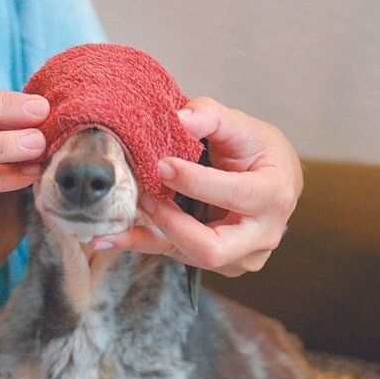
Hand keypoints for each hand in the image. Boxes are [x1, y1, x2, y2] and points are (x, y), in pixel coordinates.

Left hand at [91, 96, 302, 276]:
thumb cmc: (257, 151)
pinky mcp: (217, 263)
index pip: (236, 195)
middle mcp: (262, 234)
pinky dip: (139, 243)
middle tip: (144, 196)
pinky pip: (172, 255)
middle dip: (170, 223)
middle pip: (211, 248)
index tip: (162, 164)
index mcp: (274, 195)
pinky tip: (105, 239)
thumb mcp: (240, 125)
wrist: (272, 179)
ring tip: (111, 222)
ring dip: (150, 234)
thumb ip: (211, 115)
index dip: (196, 182)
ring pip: (187, 256)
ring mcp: (240, 256)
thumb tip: (177, 117)